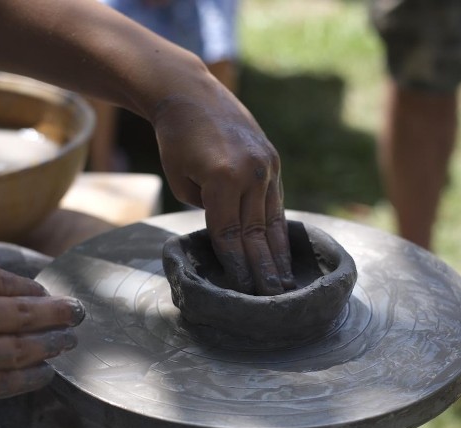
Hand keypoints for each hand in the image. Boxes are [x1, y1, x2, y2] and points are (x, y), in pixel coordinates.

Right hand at [0, 254, 83, 413]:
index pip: (14, 284)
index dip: (36, 292)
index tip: (47, 296)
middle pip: (31, 314)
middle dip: (61, 314)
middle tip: (80, 314)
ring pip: (25, 349)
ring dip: (53, 346)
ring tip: (70, 343)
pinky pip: (7, 384)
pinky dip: (31, 379)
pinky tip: (46, 375)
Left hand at [152, 80, 294, 294]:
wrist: (192, 95)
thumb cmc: (177, 141)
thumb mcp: (181, 180)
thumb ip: (207, 209)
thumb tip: (230, 234)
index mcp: (222, 179)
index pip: (229, 234)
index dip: (236, 266)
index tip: (242, 291)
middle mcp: (250, 173)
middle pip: (255, 232)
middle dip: (262, 269)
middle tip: (270, 299)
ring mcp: (266, 165)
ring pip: (272, 220)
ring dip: (277, 254)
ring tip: (284, 283)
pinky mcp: (273, 161)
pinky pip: (277, 202)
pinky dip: (280, 228)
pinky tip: (284, 250)